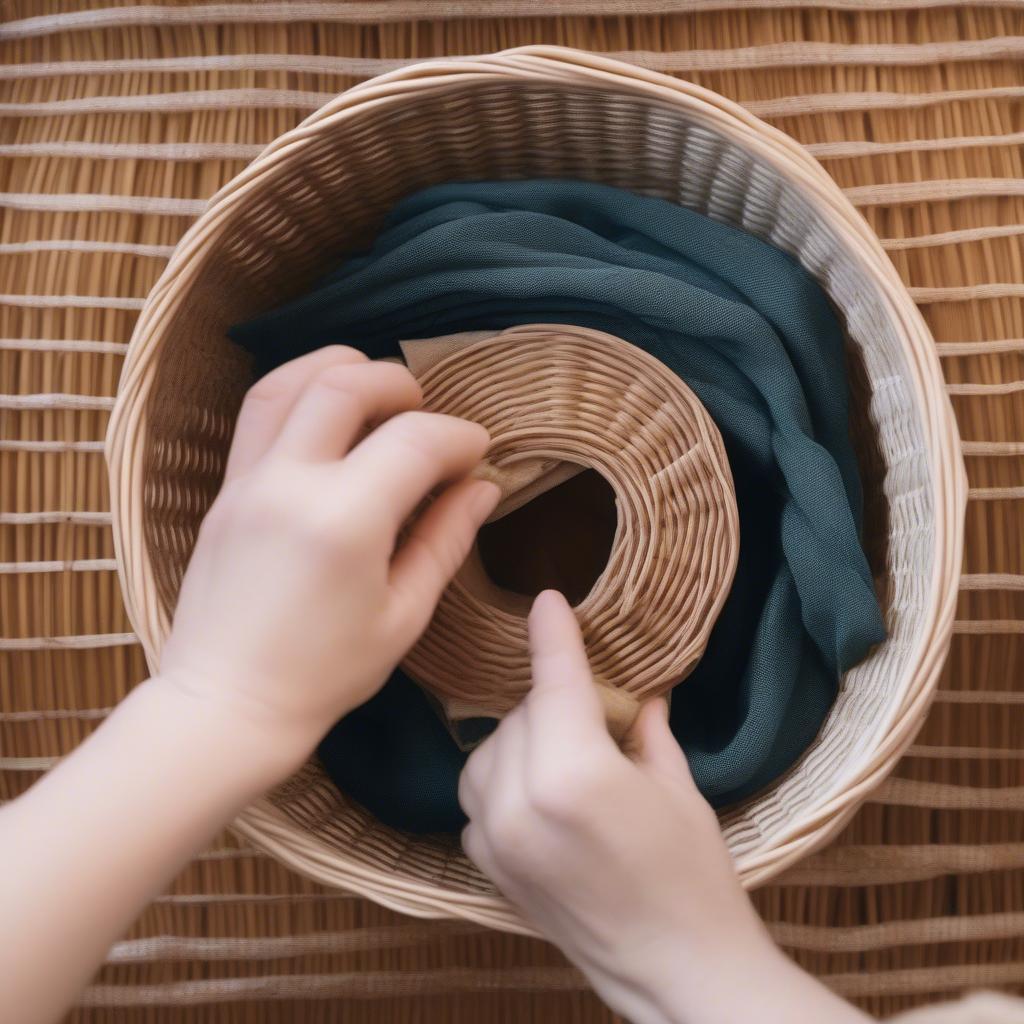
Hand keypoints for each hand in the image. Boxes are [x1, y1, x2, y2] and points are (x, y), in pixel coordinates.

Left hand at [158, 345, 499, 777]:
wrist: (227, 706)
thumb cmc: (325, 675)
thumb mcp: (403, 615)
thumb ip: (445, 540)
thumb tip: (482, 487)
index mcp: (345, 522)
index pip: (415, 441)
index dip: (458, 436)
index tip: (478, 452)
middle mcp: (291, 484)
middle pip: (346, 386)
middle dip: (400, 383)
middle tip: (428, 412)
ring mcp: (248, 481)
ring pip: (287, 382)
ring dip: (338, 368)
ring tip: (375, 388)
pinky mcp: (225, 491)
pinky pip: (257, 414)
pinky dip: (298, 392)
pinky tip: (327, 414)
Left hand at [459, 591, 865, 1023]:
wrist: (676, 968)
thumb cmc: (693, 874)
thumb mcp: (677, 788)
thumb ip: (644, 729)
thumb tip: (638, 693)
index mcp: (575, 773)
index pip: (556, 682)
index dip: (554, 636)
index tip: (548, 601)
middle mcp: (521, 801)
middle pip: (523, 714)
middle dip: (556, 705)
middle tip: (598, 720)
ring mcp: (495, 838)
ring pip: (488, 749)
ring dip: (523, 740)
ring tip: (567, 757)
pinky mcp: (486, 867)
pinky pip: (478, 795)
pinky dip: (503, 782)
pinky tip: (541, 795)